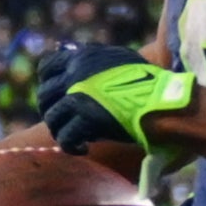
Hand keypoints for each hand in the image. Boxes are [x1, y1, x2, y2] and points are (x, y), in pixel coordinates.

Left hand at [35, 41, 196, 154]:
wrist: (161, 101)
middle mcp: (75, 75)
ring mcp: (78, 97)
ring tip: (75, 138)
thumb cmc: (147, 81)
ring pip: (51, 118)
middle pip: (44, 96)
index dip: (46, 83)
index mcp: (82, 57)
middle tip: (64, 121)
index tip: (55, 96)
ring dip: (60, 130)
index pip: (46, 67)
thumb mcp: (118, 58)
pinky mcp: (85, 120)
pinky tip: (83, 149)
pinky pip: (65, 138)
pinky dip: (71, 147)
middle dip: (51, 110)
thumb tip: (79, 55)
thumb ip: (96, 58)